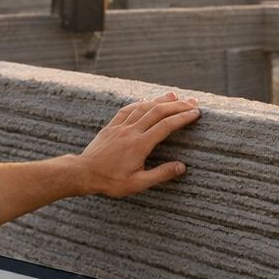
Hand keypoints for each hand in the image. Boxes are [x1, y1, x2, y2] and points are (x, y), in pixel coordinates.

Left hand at [75, 92, 199, 197]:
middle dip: (178, 105)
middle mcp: (131, 131)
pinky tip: (147, 101)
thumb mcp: (137, 184)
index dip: (183, 117)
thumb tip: (182, 167)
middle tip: (193, 102)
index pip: (166, 126)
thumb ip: (160, 174)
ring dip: (161, 100)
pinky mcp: (111, 126)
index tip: (196, 113)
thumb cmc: (110, 182)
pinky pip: (127, 110)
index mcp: (140, 145)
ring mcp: (120, 127)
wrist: (82, 173)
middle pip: (158, 111)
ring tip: (175, 95)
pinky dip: (140, 103)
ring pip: (144, 107)